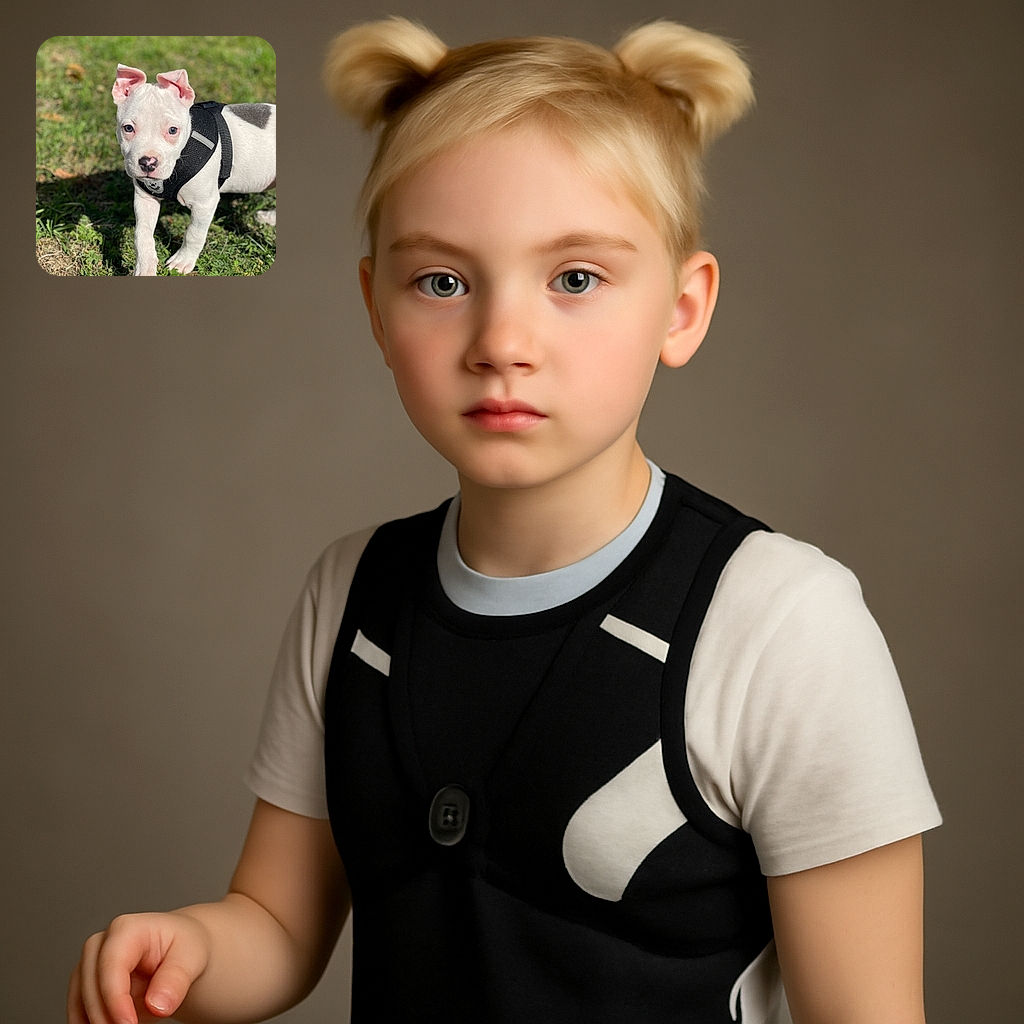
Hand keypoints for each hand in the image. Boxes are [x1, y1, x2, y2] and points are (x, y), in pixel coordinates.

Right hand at [68, 911, 210, 1023]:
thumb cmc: (183, 947)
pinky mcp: (84, 985)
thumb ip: (176, 979)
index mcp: (127, 929)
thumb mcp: (191, 957)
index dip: (115, 998)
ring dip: (95, 1022)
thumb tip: (157, 1005)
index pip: (112, 965)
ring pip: (78, 1000)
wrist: (178, 950)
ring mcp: (89, 965)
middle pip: (90, 985)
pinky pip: (77, 1011)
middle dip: (105, 1016)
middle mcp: (101, 944)